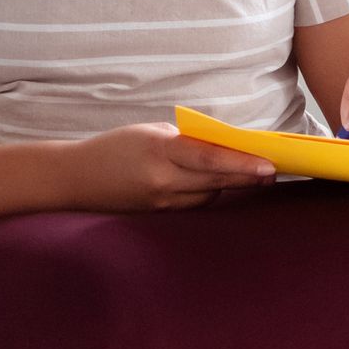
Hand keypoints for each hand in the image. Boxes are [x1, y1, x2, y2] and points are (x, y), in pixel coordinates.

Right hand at [67, 123, 274, 210]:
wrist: (76, 178)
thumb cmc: (115, 147)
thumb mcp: (151, 133)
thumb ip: (186, 142)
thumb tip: (222, 148)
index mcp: (159, 152)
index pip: (209, 159)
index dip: (241, 164)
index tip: (268, 166)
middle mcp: (161, 181)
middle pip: (215, 182)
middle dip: (247, 178)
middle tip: (273, 172)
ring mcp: (160, 202)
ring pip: (207, 196)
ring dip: (228, 186)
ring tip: (250, 175)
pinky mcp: (158, 215)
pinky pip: (192, 205)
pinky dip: (207, 193)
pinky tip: (216, 185)